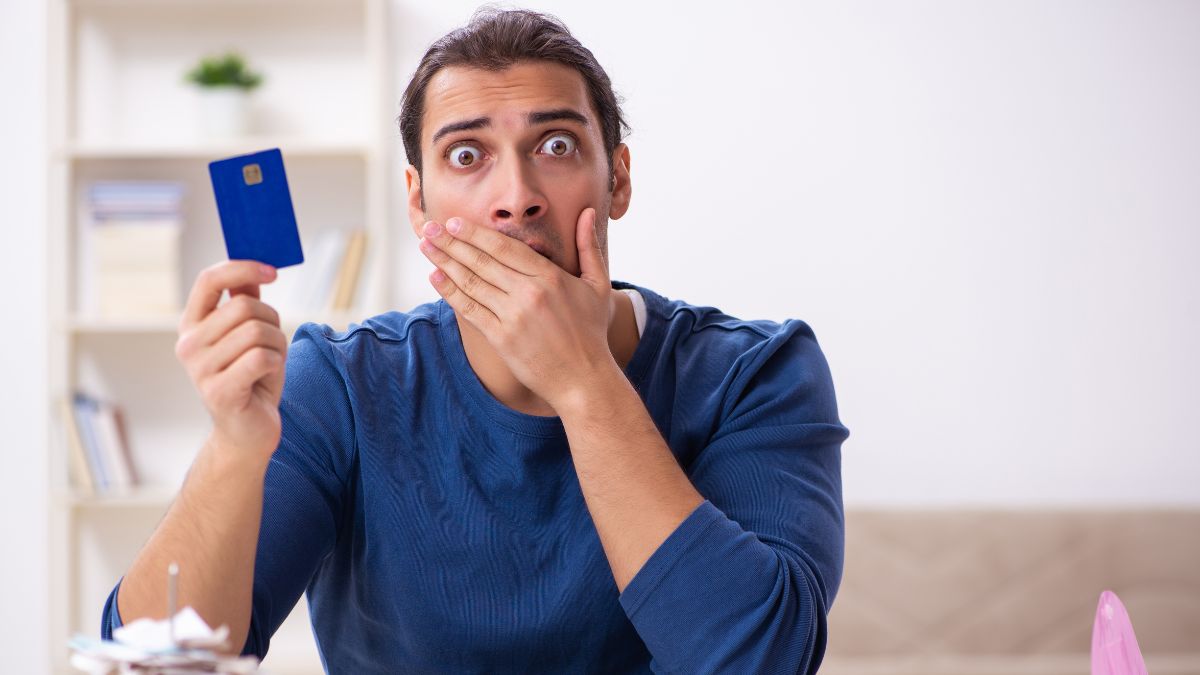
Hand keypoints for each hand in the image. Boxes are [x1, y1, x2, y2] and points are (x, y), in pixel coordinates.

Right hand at [175, 260, 287, 461]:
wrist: (247, 432)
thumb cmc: (251, 378)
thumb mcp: (248, 334)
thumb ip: (244, 300)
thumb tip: (255, 266)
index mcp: (191, 325)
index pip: (210, 280)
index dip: (242, 268)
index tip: (272, 271)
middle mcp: (188, 344)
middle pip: (244, 306)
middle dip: (272, 320)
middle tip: (273, 343)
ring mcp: (200, 370)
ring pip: (258, 332)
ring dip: (278, 345)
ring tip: (270, 363)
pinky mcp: (219, 392)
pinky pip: (262, 357)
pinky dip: (276, 364)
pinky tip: (267, 377)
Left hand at [417, 208, 616, 409]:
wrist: (583, 380)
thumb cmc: (591, 332)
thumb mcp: (597, 285)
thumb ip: (589, 246)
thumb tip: (588, 211)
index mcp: (550, 276)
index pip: (505, 246)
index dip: (475, 233)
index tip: (454, 222)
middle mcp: (528, 293)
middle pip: (482, 260)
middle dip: (451, 242)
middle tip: (429, 227)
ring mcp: (513, 316)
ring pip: (471, 282)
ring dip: (444, 262)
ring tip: (426, 246)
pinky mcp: (501, 338)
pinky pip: (470, 310)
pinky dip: (450, 292)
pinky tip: (435, 277)